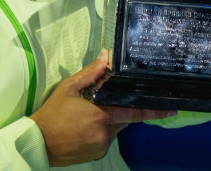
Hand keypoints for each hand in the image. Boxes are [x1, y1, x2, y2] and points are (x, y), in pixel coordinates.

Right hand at [30, 50, 173, 165]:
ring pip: (115, 127)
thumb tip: (107, 56)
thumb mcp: (69, 88)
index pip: (134, 110)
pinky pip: (107, 138)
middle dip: (119, 107)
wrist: (39, 143)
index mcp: (101, 114)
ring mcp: (102, 145)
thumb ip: (91, 73)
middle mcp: (106, 132)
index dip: (154, 110)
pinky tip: (84, 126)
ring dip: (108, 118)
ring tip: (86, 114)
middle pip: (124, 116)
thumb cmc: (53, 113)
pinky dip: (101, 129)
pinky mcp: (98, 154)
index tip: (172, 109)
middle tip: (101, 101)